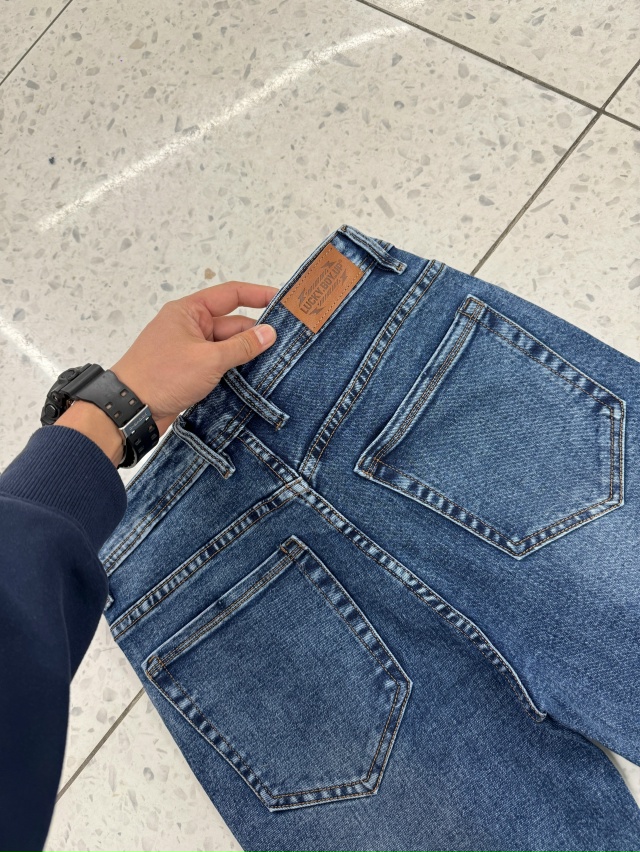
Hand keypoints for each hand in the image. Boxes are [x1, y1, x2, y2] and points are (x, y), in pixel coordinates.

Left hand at [109, 282, 279, 437]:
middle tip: (288, 345)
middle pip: (232, 324)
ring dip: (247, 355)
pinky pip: (219, 365)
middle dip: (256, 334)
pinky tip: (256, 379)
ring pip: (227, 347)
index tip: (283, 300)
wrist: (130, 410)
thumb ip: (241, 346)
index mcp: (190, 312)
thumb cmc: (162, 376)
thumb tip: (269, 332)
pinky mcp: (191, 371)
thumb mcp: (209, 359)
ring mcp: (190, 350)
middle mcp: (190, 327)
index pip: (230, 294)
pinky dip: (235, 370)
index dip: (258, 295)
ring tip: (277, 364)